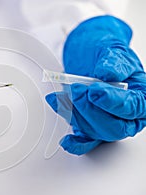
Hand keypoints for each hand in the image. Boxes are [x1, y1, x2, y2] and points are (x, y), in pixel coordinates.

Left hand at [46, 16, 145, 154]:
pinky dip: (76, 143)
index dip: (113, 102)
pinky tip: (67, 140)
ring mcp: (108, 121)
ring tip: (60, 97)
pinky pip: (86, 140)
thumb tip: (109, 74)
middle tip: (75, 91)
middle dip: (90, 110)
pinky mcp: (91, 125)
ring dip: (75, 116)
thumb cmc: (105, 53)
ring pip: (96, 132)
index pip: (133, 107)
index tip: (94, 91)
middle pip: (114, 126)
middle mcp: (127, 114)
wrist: (89, 54)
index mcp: (141, 96)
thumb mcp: (111, 49)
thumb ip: (113, 62)